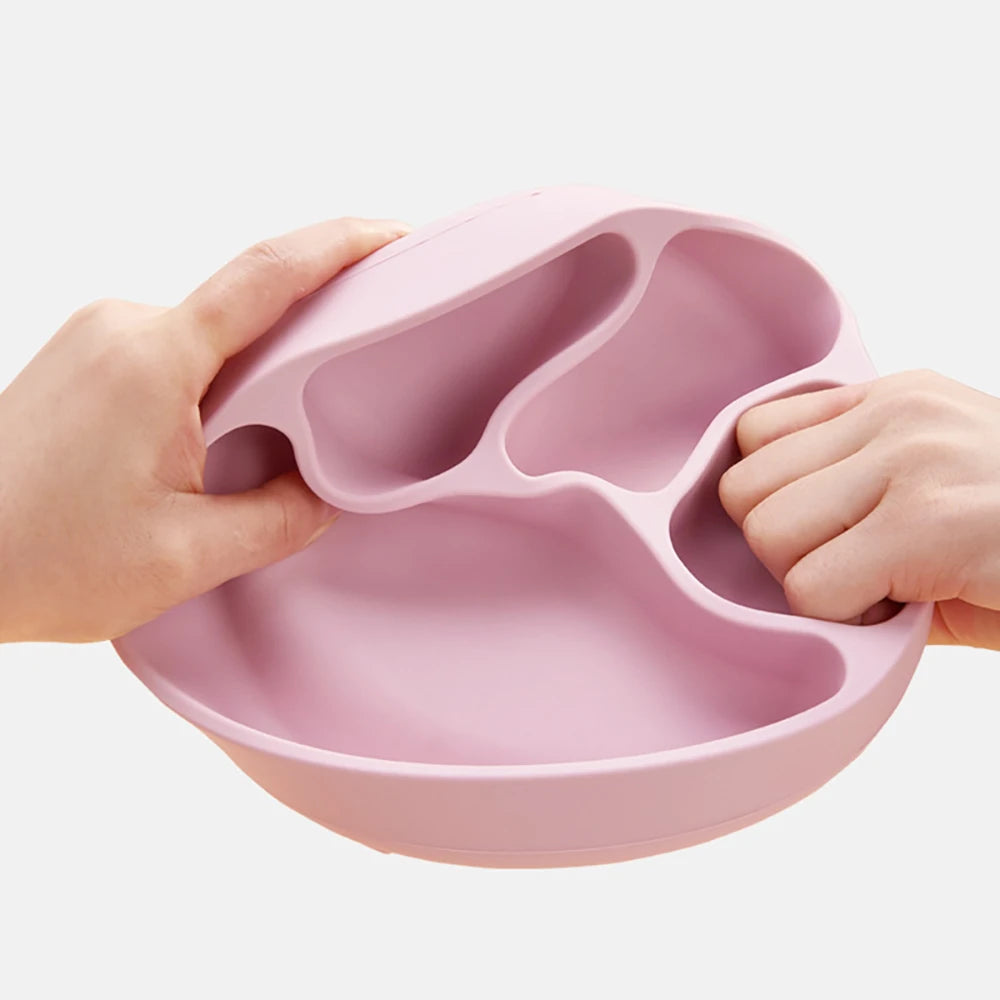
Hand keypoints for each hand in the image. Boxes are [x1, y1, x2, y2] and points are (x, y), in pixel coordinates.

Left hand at [0, 217, 407, 642]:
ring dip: (258, 371)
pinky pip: (178, 350)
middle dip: (311, 331)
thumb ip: (276, 521)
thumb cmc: (30, 557)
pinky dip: (218, 381)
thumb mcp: (183, 557)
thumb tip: (325, 498)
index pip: (268, 276)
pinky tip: (224, 438)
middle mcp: (123, 327)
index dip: (342, 246)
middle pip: (249, 304)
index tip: (393, 236)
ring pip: (214, 334)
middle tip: (356, 374)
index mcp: (154, 361)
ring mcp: (99, 338)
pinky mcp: (87, 359)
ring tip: (279, 440)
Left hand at [718, 370, 999, 648]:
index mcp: (893, 400)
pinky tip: (907, 608)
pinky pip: (811, 588)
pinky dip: (846, 621)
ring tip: (886, 586)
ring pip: (768, 534)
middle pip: (745, 488)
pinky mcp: (931, 521)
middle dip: (786, 548)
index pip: (754, 436)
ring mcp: (914, 460)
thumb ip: (848, 494)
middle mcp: (898, 416)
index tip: (828, 535)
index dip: (775, 501)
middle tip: (858, 569)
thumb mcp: (933, 487)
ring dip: (812, 585)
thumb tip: (757, 537)